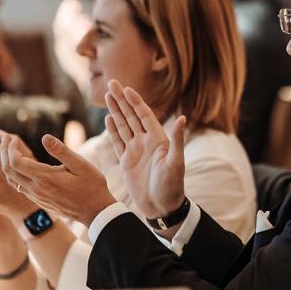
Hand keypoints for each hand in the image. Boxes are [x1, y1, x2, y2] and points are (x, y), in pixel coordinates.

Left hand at [0, 132, 115, 225]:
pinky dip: (14, 173)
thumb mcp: (81, 165)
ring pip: (11, 180)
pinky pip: (19, 186)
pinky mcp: (39, 201)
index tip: (13, 137)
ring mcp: (37, 197)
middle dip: (4, 152)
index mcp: (45, 178)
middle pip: (8, 170)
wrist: (95, 211)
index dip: (10, 148)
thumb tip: (45, 137)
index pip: (15, 162)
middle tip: (6, 137)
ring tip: (10, 149)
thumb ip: (61, 151)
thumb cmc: (91, 186)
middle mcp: (37, 189)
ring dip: (6, 163)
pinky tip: (20, 165)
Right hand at [105, 79, 185, 218]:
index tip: (126, 88)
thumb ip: (177, 140)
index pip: (144, 115)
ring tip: (107, 95)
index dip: (135, 101)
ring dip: (115, 111)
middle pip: (131, 116)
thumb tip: (183, 118)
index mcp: (157, 139)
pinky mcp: (127, 161)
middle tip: (111, 83)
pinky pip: (118, 141)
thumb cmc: (172, 186)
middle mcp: (146, 142)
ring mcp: (136, 151)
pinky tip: (108, 118)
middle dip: (121, 99)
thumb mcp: (176, 162)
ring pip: (123, 126)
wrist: (162, 207)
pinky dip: (112, 130)